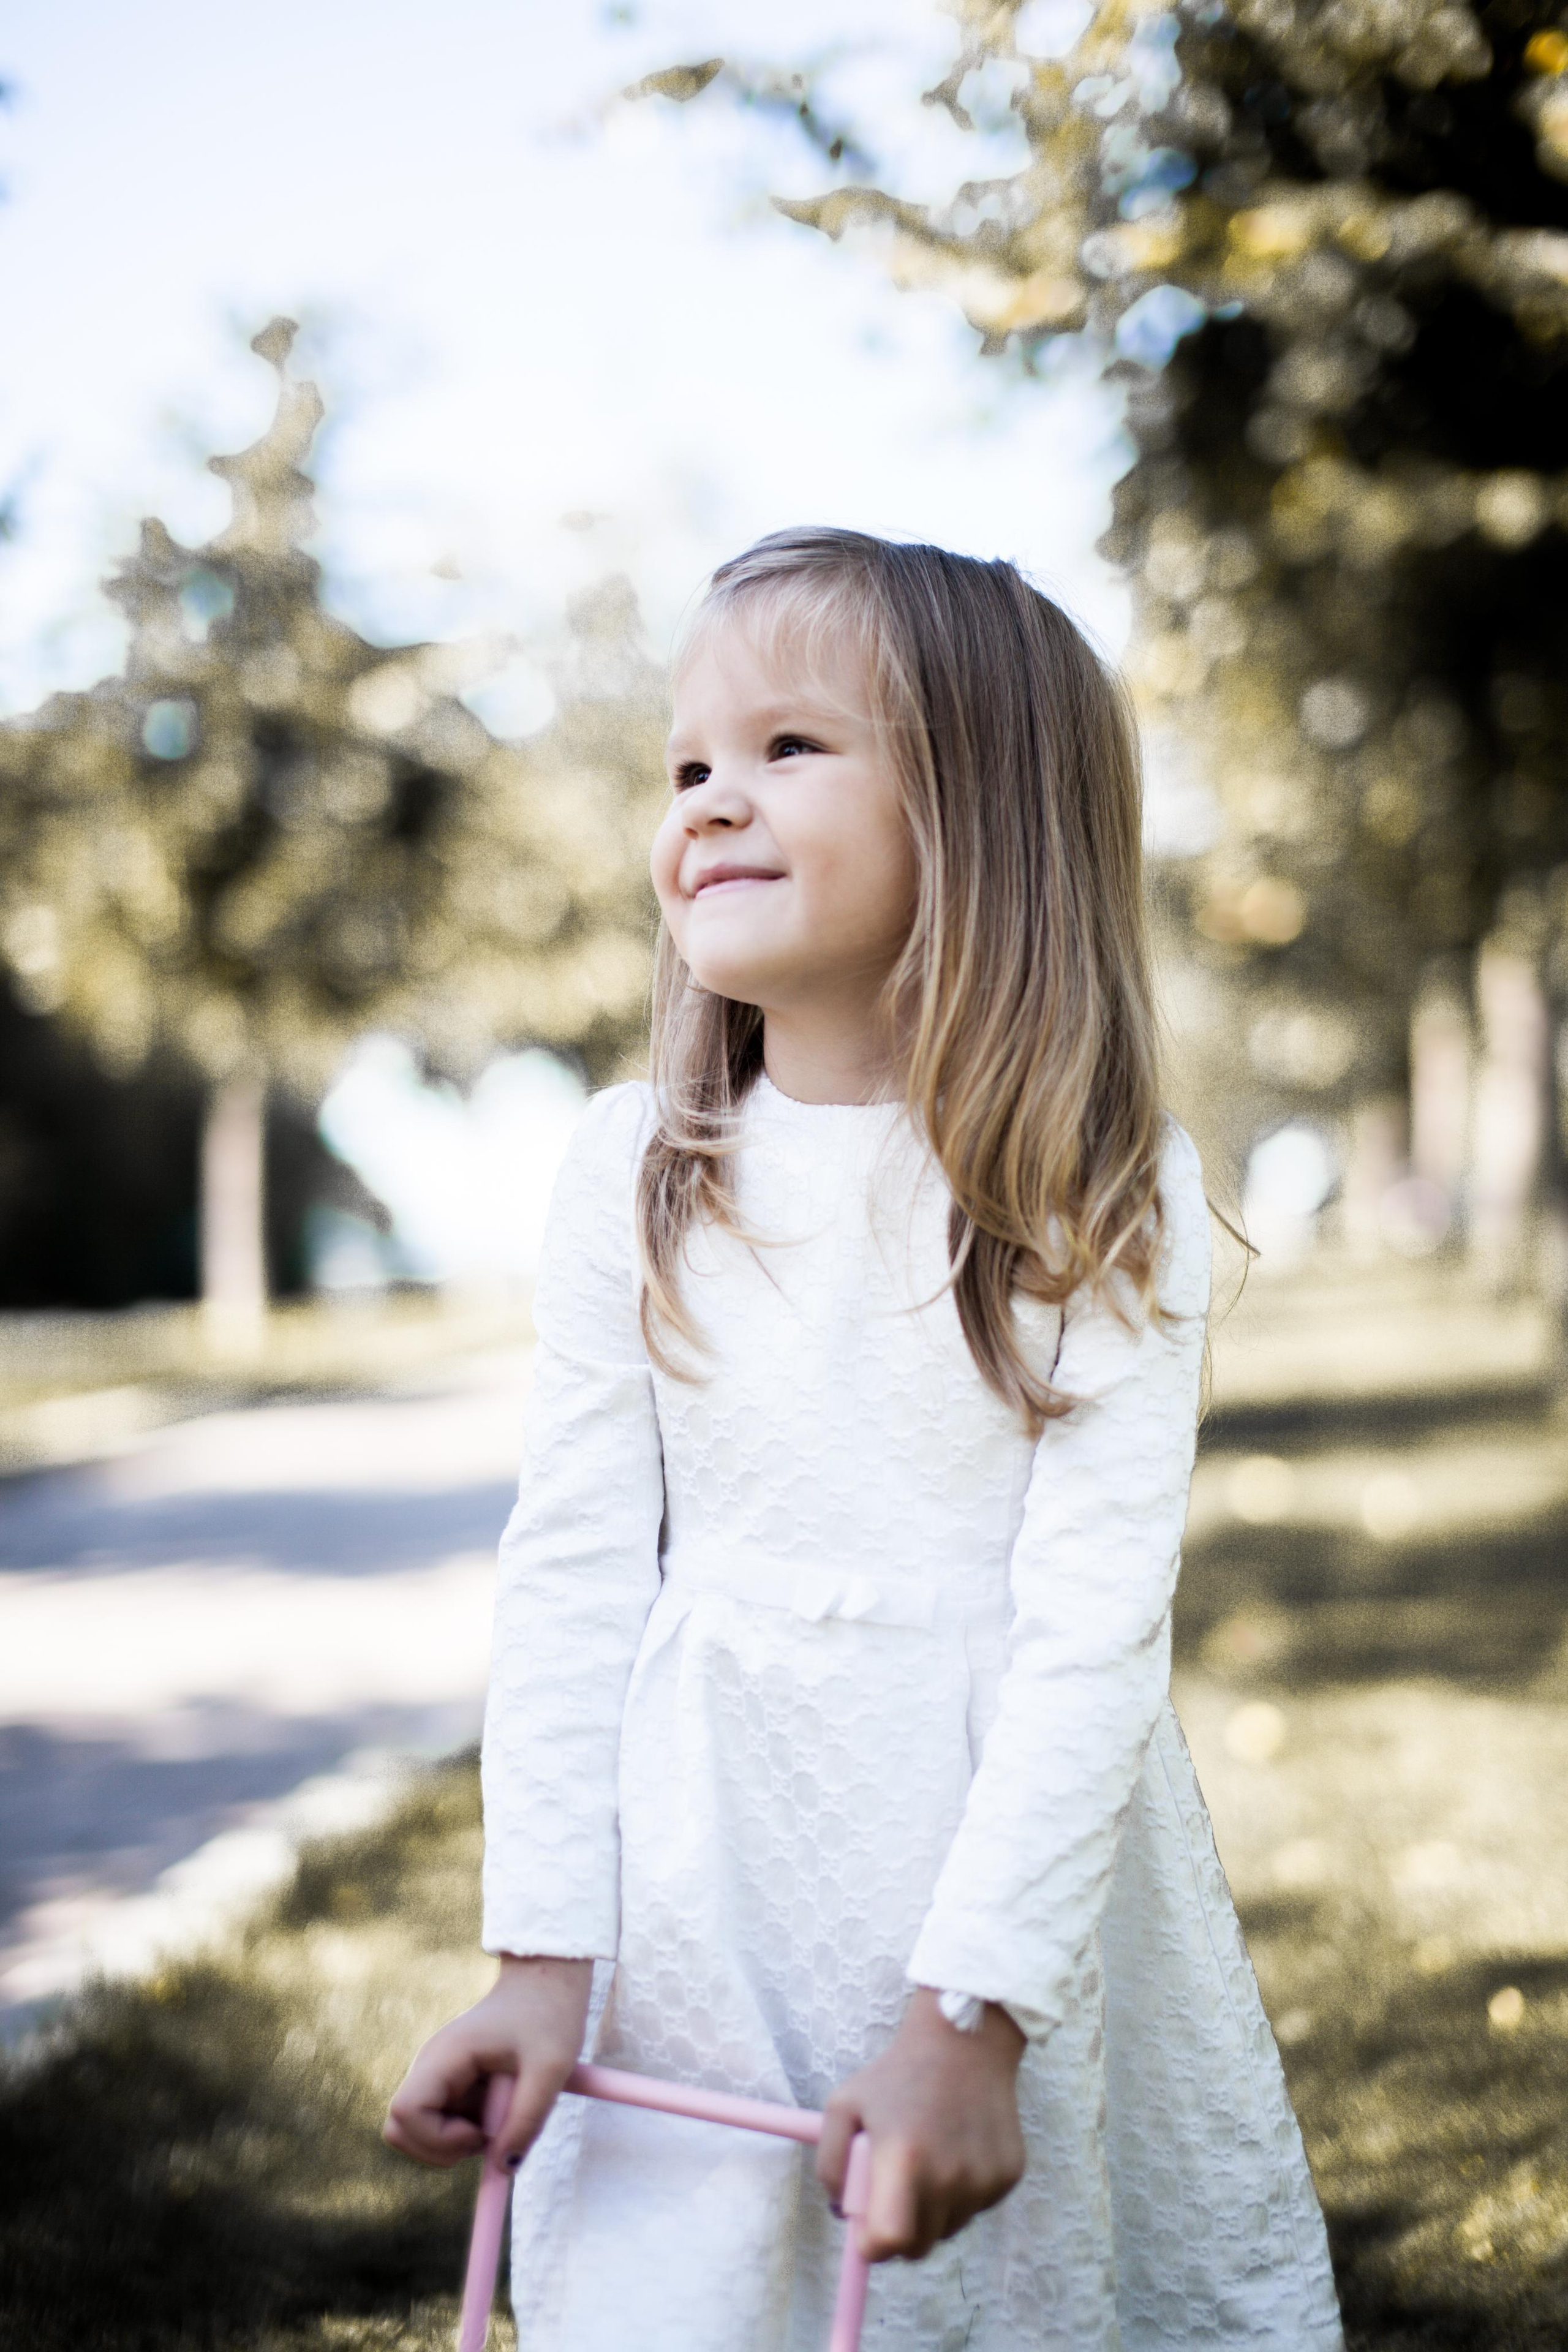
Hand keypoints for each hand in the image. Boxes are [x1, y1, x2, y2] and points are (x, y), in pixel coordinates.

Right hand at [383, 1953, 592, 2169]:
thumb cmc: (550, 2015)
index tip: (482, 2134)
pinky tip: (500, 2105)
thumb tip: (504, 2169)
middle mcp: (431, 2064)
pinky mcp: (450, 2082)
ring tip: (501, 2113)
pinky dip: (468, 2129)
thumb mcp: (550, 2069)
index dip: (437, 2138)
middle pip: (402, 2128)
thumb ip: (527, 2120)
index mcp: (445, 2054)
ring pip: (422, 2130)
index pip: (404, 2112)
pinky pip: (444, 2121)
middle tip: (488, 2136)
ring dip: (458, 2140)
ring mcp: (437, 2073)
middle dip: (441, 2148)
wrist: (548, 1979)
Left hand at [816, 1989, 1025, 2261]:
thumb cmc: (897, 2074)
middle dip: (901, 2231)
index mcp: (904, 2159)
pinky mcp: (1008, 2175)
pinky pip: (976, 2207)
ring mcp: (983, 2179)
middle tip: (895, 2194)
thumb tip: (842, 2211)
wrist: (964, 2041)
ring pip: (949, 2228)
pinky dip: (962, 2193)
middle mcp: (949, 2177)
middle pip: (920, 2246)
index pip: (890, 2241)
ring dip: (933, 2210)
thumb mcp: (844, 2106)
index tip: (867, 2231)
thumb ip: (830, 2164)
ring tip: (929, 2159)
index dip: (873, 2245)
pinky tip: (957, 2150)